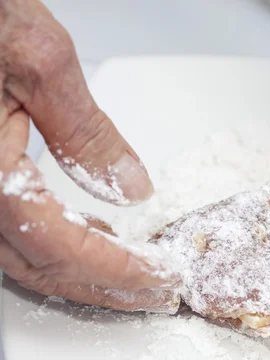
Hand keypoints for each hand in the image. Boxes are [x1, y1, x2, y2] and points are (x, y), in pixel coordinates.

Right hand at [0, 0, 179, 311]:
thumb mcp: (41, 64)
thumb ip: (87, 134)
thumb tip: (130, 187)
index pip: (62, 248)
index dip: (118, 271)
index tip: (161, 277)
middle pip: (42, 268)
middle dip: (108, 286)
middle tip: (156, 290)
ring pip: (24, 260)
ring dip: (84, 273)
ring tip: (134, 271)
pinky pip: (11, 234)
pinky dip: (57, 247)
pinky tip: (90, 237)